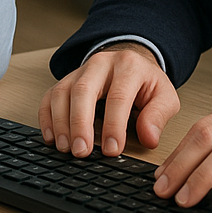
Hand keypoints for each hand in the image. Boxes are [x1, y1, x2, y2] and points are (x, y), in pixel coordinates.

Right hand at [39, 43, 180, 156]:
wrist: (132, 61)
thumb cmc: (147, 83)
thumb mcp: (164, 96)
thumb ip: (158, 116)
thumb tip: (148, 138)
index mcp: (129, 66)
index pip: (118, 96)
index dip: (114, 125)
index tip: (112, 150)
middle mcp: (101, 64)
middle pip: (84, 89)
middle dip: (80, 123)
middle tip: (81, 151)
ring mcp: (80, 70)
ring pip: (62, 92)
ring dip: (61, 122)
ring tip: (65, 148)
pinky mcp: (66, 80)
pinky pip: (50, 95)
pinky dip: (47, 117)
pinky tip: (51, 137)